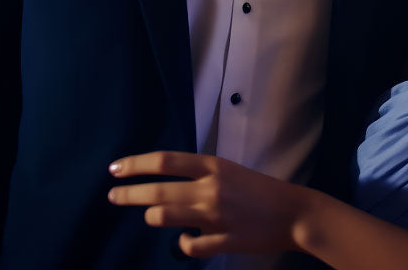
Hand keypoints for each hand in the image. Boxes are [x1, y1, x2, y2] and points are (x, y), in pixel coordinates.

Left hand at [108, 151, 313, 258]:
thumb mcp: (229, 171)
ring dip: (152, 217)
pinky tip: (184, 240)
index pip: (165, 161)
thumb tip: (166, 182)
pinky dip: (182, 244)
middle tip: (113, 196)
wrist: (294, 213)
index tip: (115, 168)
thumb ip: (200, 175)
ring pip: (165, 217)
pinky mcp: (224, 241)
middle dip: (128, 193)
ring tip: (150, 216)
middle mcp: (211, 188)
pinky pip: (188, 245)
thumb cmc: (260, 189)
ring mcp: (216, 216)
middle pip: (158, 191)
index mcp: (214, 166)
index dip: (136, 164)